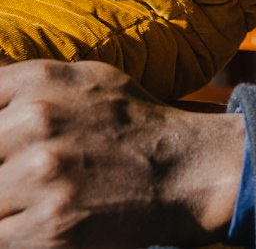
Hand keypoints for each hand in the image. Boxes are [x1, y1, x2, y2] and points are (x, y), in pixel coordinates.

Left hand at [0, 59, 244, 247]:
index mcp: (40, 81)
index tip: (8, 147)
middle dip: (2, 168)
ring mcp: (41, 175)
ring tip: (38, 198)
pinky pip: (3, 236)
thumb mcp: (85, 79)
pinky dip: (18, 233)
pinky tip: (43, 220)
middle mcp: (36, 121)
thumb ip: (26, 82)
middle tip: (26, 175)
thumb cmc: (131, 122)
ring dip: (8, 205)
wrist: (183, 169)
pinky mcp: (49, 225)